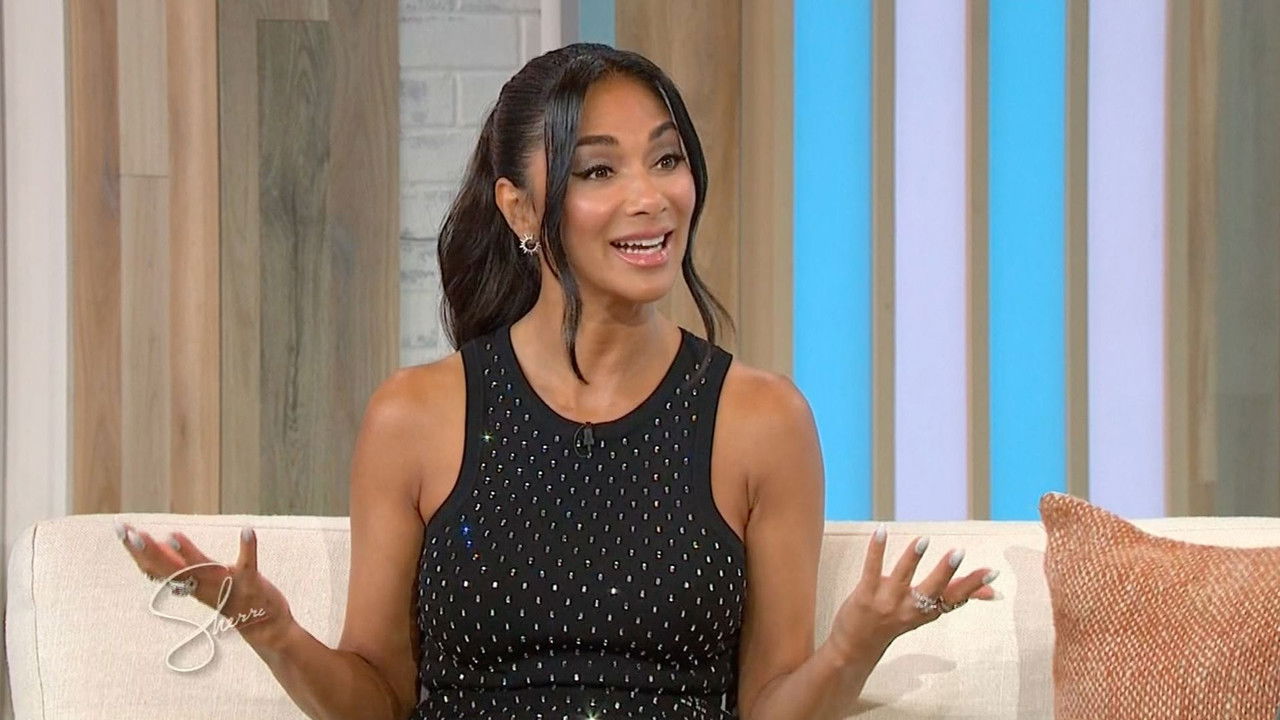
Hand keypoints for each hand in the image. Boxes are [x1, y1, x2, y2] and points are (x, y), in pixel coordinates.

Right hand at [115, 522, 294, 648]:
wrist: (266, 629)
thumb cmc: (231, 599)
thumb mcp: (202, 584)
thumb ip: (182, 569)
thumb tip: (157, 550)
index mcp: (190, 584)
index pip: (156, 566)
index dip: (136, 550)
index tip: (119, 528)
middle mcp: (203, 586)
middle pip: (170, 568)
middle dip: (149, 551)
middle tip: (130, 533)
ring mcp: (226, 585)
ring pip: (202, 569)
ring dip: (188, 553)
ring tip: (173, 535)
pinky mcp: (252, 583)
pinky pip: (248, 565)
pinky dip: (248, 547)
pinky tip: (247, 529)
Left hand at [825, 527, 998, 662]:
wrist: (856, 648)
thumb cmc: (896, 622)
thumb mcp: (928, 612)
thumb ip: (956, 596)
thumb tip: (994, 591)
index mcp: (928, 612)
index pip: (956, 598)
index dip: (974, 586)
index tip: (993, 572)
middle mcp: (911, 609)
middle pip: (933, 590)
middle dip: (946, 572)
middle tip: (959, 552)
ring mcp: (887, 602)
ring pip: (902, 577)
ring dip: (913, 558)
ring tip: (924, 539)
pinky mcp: (865, 595)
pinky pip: (872, 569)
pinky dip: (876, 549)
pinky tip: (881, 530)